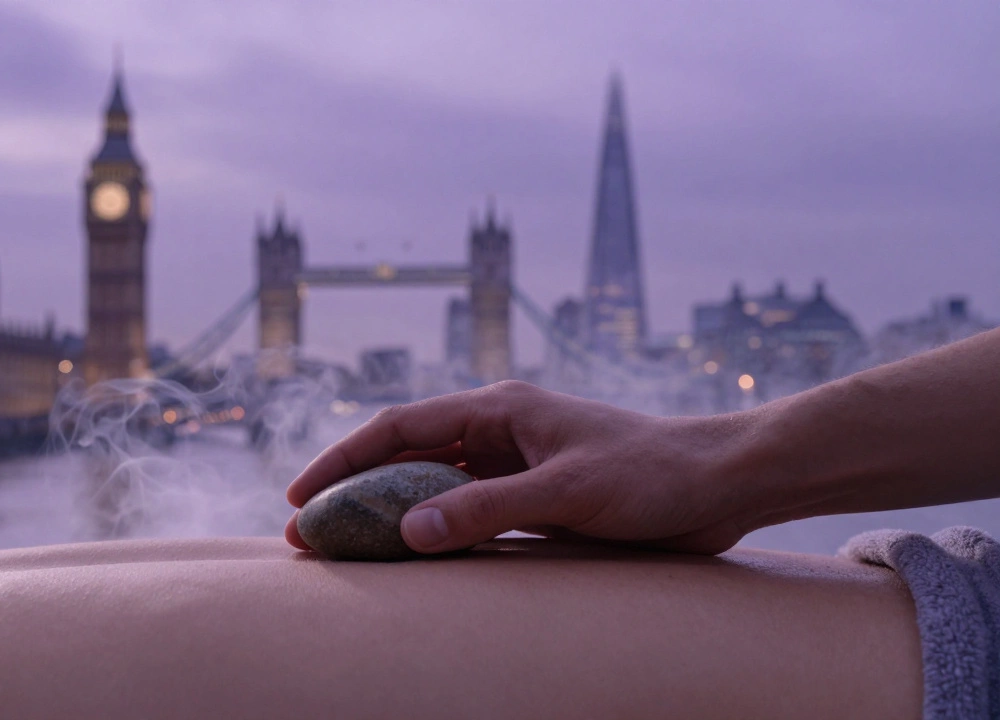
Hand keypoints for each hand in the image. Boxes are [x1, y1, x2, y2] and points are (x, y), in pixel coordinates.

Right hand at [285, 381, 768, 554]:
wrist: (719, 485)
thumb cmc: (651, 473)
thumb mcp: (564, 492)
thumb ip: (487, 510)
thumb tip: (408, 529)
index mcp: (499, 409)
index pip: (399, 427)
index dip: (345, 460)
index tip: (303, 496)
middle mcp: (500, 432)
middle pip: (408, 457)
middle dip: (358, 491)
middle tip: (313, 533)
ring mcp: (518, 465)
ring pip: (436, 487)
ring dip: (395, 513)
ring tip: (352, 549)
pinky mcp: (538, 497)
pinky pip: (471, 513)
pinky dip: (439, 531)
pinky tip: (419, 557)